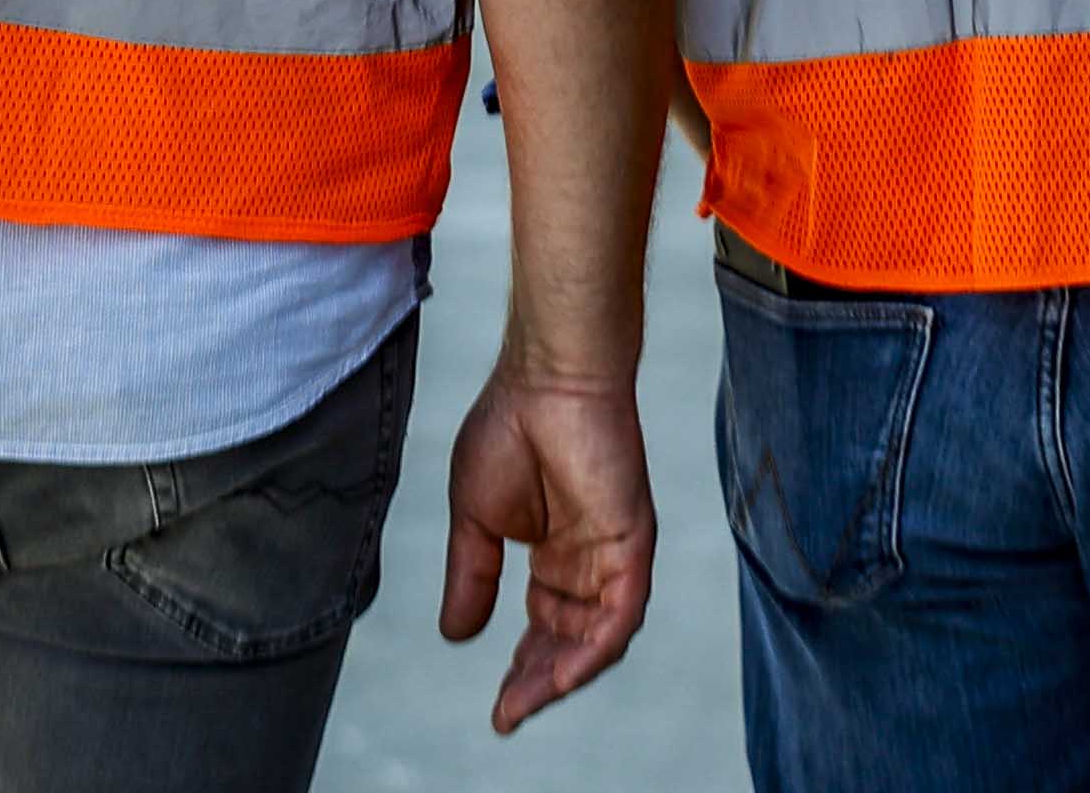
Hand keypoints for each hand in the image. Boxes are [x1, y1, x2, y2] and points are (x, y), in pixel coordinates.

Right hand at [437, 361, 653, 734]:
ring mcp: (614, 553)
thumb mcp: (475, 519)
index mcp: (555, 552)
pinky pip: (621, 612)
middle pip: (570, 640)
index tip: (498, 707)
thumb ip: (472, 577)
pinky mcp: (633, 542)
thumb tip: (456, 635)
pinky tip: (564, 674)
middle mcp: (589, 560)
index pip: (544, 627)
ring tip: (526, 701)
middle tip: (508, 713)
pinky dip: (595, 648)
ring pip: (598, 636)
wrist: (545, 377)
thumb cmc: (509, 427)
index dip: (523, 668)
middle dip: (539, 680)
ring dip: (564, 674)